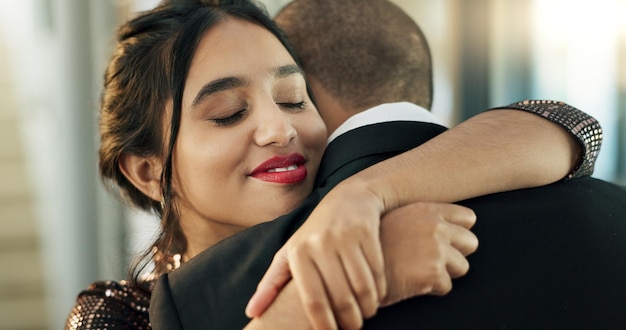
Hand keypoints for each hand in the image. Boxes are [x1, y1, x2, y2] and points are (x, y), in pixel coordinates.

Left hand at [246, 181, 386, 329]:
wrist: (348, 199)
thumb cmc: (314, 234)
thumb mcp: (289, 253)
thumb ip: (270, 283)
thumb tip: (252, 312)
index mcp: (298, 253)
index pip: (313, 299)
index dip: (324, 324)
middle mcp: (319, 243)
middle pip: (340, 297)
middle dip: (350, 320)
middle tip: (353, 328)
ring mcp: (344, 236)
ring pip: (362, 287)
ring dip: (368, 308)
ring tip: (366, 314)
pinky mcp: (365, 231)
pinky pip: (377, 271)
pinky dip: (380, 289)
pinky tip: (376, 295)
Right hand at [379, 202, 477, 305]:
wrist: (356, 267)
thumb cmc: (375, 246)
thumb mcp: (398, 219)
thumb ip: (424, 219)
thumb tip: (454, 225)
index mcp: (427, 210)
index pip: (467, 218)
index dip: (459, 232)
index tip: (448, 240)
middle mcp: (435, 226)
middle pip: (471, 243)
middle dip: (456, 254)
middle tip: (432, 259)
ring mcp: (435, 249)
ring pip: (462, 267)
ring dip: (444, 273)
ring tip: (419, 270)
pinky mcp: (433, 273)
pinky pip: (446, 286)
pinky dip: (432, 289)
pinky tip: (412, 280)